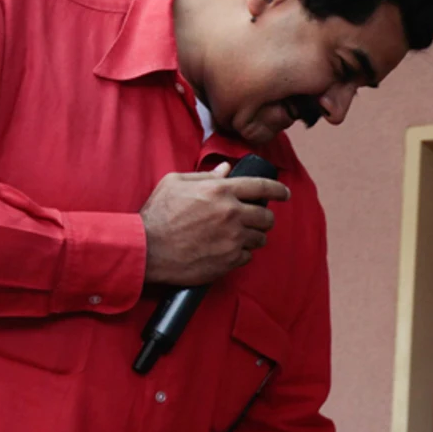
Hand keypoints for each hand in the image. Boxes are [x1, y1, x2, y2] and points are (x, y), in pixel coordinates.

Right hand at [140, 164, 290, 285]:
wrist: (147, 249)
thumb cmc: (158, 214)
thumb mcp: (175, 183)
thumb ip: (205, 176)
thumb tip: (227, 170)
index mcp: (220, 191)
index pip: (261, 186)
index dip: (278, 189)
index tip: (285, 193)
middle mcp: (231, 214)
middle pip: (266, 217)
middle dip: (263, 218)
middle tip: (252, 220)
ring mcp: (233, 239)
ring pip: (260, 238)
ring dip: (253, 237)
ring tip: (235, 237)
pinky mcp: (230, 261)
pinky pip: (248, 256)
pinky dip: (240, 253)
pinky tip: (224, 250)